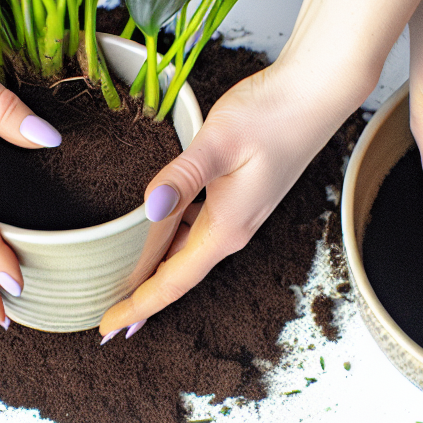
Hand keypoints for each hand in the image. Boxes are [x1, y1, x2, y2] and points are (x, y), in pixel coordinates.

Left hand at [97, 0, 422, 335]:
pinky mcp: (237, 198)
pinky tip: (151, 237)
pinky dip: (168, 243)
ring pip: (185, 255)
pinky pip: (194, 232)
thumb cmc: (272, 114)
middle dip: (141, 301)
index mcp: (224, 229)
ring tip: (121, 286)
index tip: (107, 328)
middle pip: (176, 278)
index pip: (172, 283)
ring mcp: (236, 216)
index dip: (138, 308)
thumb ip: (181, 176)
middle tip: (106, 322)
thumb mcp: (219, 141)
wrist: (317, 93)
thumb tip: (148, 207)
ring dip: (154, 274)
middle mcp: (230, 231)